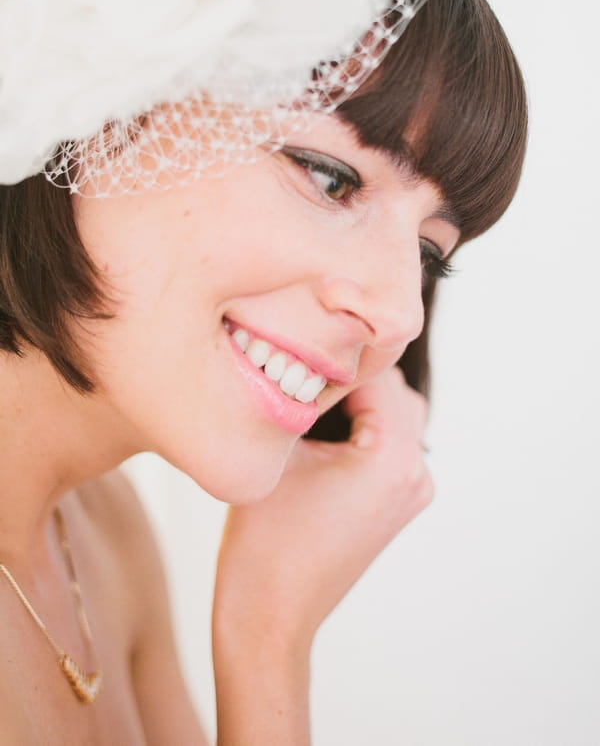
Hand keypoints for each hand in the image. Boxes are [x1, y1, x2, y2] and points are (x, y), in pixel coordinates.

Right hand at [212, 365, 432, 647]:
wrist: (270, 616)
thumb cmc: (265, 541)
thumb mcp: (279, 455)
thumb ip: (300, 398)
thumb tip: (303, 351)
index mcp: (392, 457)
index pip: (376, 373)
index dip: (338, 350)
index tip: (306, 336)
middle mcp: (414, 473)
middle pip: (395, 391)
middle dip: (353, 372)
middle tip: (306, 361)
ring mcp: (411, 492)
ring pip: (397, 416)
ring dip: (361, 398)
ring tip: (310, 391)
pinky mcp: (398, 504)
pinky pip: (392, 444)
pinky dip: (366, 425)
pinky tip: (324, 423)